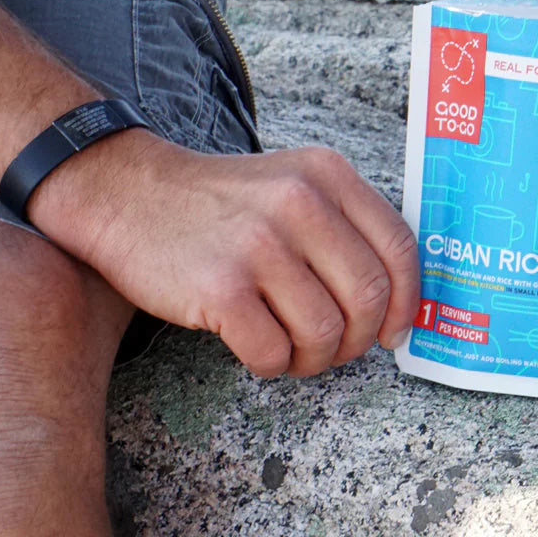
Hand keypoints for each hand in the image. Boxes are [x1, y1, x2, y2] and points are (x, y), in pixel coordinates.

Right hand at [29, 132, 419, 377]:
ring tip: (293, 349)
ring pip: (326, 332)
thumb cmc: (222, 203)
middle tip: (336, 348)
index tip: (394, 329)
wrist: (130, 195)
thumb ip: (345, 223)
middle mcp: (301, 202)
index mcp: (328, 174)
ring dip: (315, 358)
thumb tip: (396, 297)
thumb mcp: (293, 183)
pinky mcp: (221, 287)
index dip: (407, 299)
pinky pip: (274, 353)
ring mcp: (260, 244)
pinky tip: (258, 346)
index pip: (398, 245)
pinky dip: (272, 364)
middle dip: (360, 339)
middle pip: (368, 295)